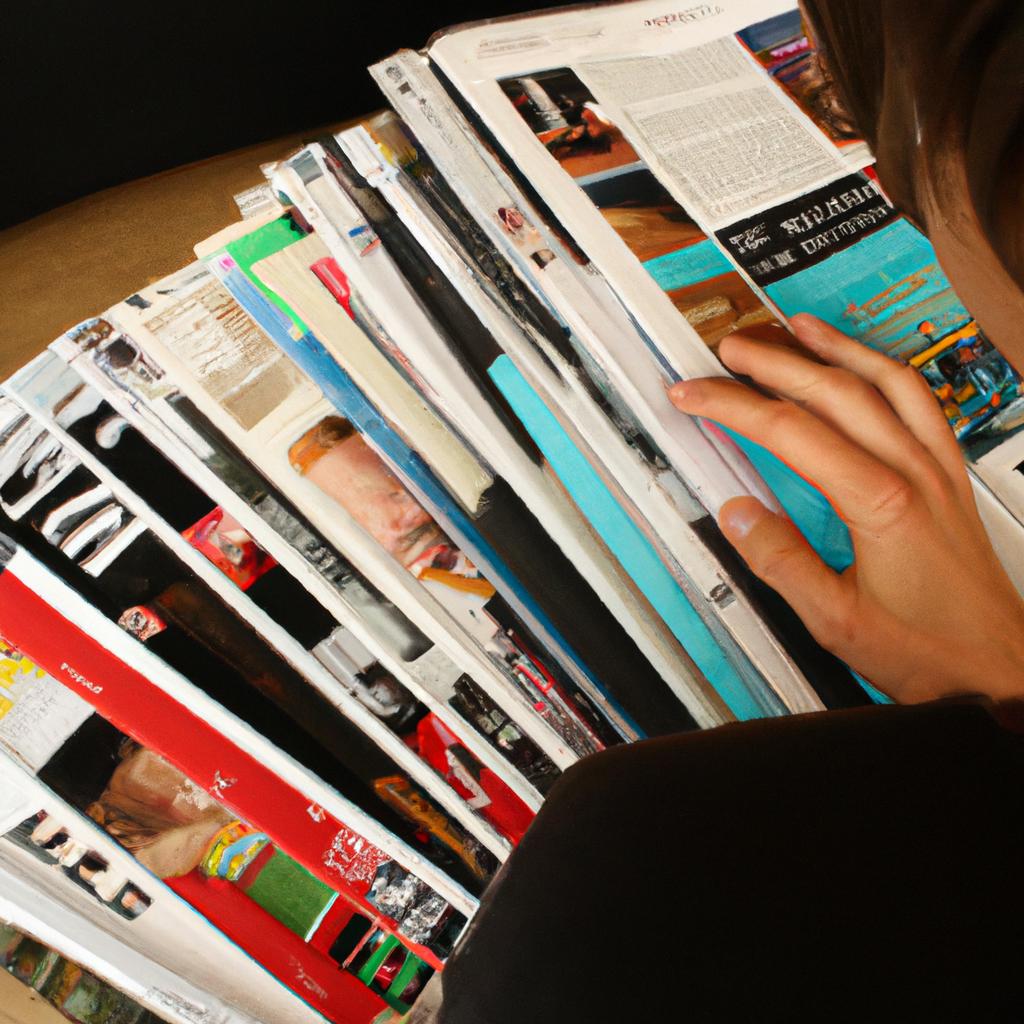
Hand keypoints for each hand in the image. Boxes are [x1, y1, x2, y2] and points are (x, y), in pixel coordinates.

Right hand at [669, 314, 1023, 704]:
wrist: (998, 667)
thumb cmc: (929, 649)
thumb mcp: (834, 620)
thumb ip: (778, 561)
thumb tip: (735, 514)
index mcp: (879, 501)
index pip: (789, 430)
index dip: (731, 406)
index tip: (694, 394)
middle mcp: (913, 471)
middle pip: (833, 391)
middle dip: (772, 362)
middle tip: (729, 350)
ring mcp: (938, 469)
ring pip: (885, 382)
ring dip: (836, 348)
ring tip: (798, 327)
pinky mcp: (950, 477)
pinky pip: (921, 402)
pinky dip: (886, 371)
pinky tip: (869, 367)